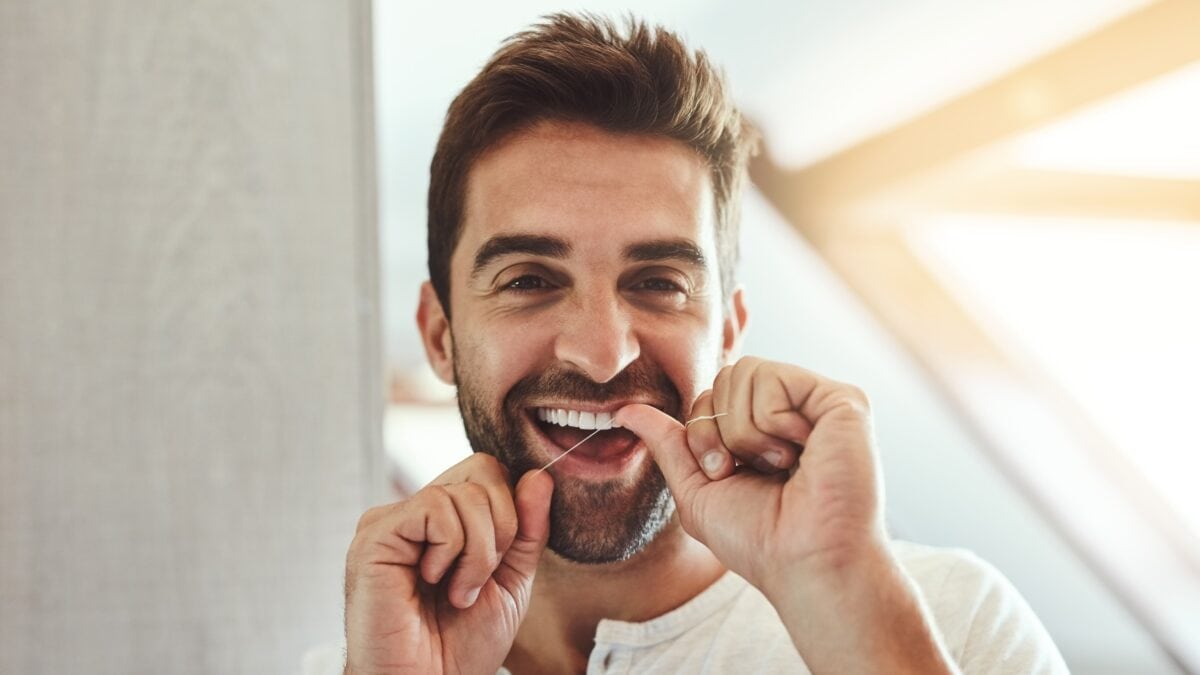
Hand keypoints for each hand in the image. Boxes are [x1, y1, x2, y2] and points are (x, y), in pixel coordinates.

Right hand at [343, 454, 552, 674]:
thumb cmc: (461, 645)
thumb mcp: (512, 581)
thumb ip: (527, 529)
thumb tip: (539, 477)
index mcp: (445, 520)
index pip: (491, 473)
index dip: (513, 512)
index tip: (501, 564)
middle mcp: (417, 513)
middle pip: (484, 471)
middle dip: (502, 530)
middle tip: (478, 581)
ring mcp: (393, 519)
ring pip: (465, 492)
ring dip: (478, 552)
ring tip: (457, 591)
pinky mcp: (376, 534)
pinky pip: (435, 507)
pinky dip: (451, 550)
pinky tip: (433, 581)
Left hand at [619, 357, 956, 672]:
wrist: (802, 562)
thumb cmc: (758, 540)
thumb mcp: (697, 489)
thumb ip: (668, 444)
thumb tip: (625, 411)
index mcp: (765, 427)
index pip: (711, 394)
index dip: (703, 434)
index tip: (727, 474)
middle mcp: (794, 409)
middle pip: (726, 375)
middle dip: (720, 430)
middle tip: (751, 470)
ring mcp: (819, 403)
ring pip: (746, 372)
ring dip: (745, 431)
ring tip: (780, 466)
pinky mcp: (843, 401)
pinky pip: (774, 378)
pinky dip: (771, 422)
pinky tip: (800, 454)